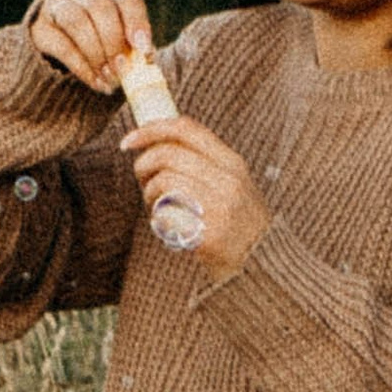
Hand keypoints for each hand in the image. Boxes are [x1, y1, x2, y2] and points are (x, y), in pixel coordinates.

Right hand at [28, 0, 153, 94]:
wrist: (58, 54)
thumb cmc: (101, 49)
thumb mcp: (121, 46)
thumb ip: (133, 51)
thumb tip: (145, 62)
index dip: (136, 23)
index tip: (143, 50)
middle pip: (99, 5)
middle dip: (113, 40)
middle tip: (122, 69)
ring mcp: (57, 7)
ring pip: (76, 19)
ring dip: (95, 52)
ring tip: (108, 78)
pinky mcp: (40, 28)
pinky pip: (61, 44)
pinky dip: (81, 66)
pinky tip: (94, 82)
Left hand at [118, 115, 270, 274]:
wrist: (262, 263)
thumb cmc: (240, 223)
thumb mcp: (233, 184)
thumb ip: (204, 163)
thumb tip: (157, 145)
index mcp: (232, 162)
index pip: (186, 128)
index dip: (151, 129)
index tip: (129, 141)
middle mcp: (228, 180)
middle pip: (167, 154)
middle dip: (143, 165)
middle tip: (142, 180)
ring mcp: (220, 206)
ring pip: (164, 181)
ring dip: (150, 194)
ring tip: (157, 206)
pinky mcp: (209, 233)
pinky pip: (167, 215)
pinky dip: (159, 219)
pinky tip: (168, 227)